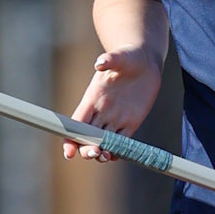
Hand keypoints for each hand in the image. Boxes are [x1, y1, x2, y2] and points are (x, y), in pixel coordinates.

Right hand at [63, 46, 161, 160]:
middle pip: (87, 136)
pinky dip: (117, 151)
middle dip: (86, 148)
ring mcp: (115, 119)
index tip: (69, 152)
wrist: (145, 61)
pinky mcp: (131, 123)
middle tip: (94, 153)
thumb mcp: (120, 57)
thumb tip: (99, 63)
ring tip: (106, 157)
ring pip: (103, 142)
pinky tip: (117, 157)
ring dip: (101, 153)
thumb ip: (109, 60)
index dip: (71, 138)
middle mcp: (101, 112)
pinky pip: (122, 142)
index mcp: (92, 98)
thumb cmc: (129, 56)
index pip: (76, 122)